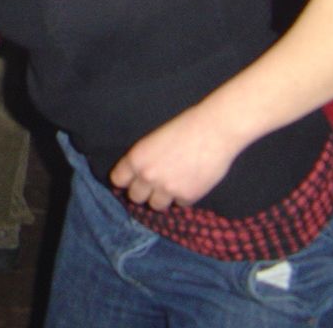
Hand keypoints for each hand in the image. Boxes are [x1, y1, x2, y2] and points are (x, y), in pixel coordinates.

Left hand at [108, 105, 239, 210]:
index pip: (118, 180)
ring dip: (162, 198)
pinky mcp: (187, 196)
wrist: (213, 130)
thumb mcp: (154, 140)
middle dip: (143, 192)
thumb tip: (138, 176)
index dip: (125, 180)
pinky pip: (179, 204)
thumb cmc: (185, 127)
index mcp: (136, 158)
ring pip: (155, 205)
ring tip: (173, 184)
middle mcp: (148, 176)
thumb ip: (144, 159)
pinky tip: (191, 181)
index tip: (131, 181)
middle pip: (134, 197)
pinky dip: (184, 196)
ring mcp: (167, 188)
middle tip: (154, 184)